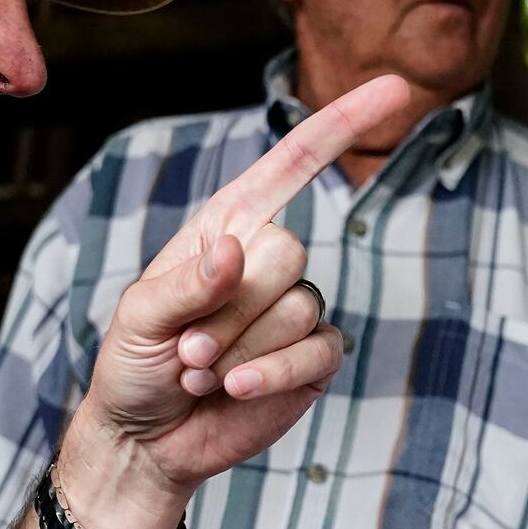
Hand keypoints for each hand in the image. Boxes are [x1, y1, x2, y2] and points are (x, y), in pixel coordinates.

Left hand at [54, 74, 412, 528]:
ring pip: (297, 308)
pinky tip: (234, 390)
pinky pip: (315, 351)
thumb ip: (187, 281)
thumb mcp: (138, 316)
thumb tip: (238, 249)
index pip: (292, 166)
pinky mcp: (312, 361)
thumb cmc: (132, 367)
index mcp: (226, 229)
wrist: (145, 440)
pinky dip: (271, 373)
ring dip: (239, 347)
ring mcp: (293, 311)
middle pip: (286, 251)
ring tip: (198, 372)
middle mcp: (267, 262)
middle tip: (186, 347)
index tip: (395, 88)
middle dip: (228, 309)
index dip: (342, 126)